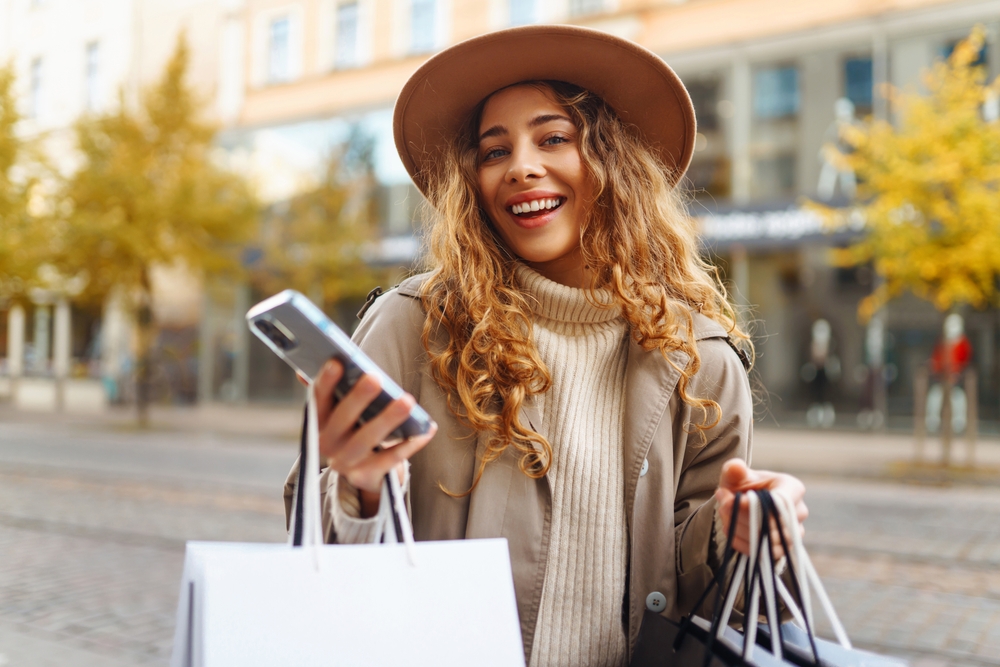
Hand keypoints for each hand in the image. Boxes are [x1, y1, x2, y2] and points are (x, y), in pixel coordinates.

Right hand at [310, 359, 435, 516]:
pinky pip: (390, 460)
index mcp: (318, 422)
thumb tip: (330, 356)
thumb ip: (338, 388)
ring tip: (407, 400)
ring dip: (387, 419)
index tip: (336, 362)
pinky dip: (410, 444)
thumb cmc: (357, 428)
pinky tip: (427, 429)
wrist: (365, 472)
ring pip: (366, 440)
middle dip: (358, 398)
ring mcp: (345, 463)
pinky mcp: (366, 476)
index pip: (317, 399)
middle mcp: (326, 444)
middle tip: (375, 378)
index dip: (325, 382)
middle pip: (342, 420)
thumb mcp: (343, 410)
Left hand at [714, 459, 807, 558]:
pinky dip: (742, 543)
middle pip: (773, 522)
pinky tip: (730, 530)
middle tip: (723, 504)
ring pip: (768, 539)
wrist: (743, 504)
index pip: (782, 501)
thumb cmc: (743, 486)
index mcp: (792, 489)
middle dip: (741, 515)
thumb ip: (734, 469)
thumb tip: (736, 467)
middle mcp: (799, 512)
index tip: (733, 500)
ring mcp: (793, 534)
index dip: (755, 504)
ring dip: (740, 529)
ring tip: (725, 515)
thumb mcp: (735, 474)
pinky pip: (763, 553)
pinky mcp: (782, 550)